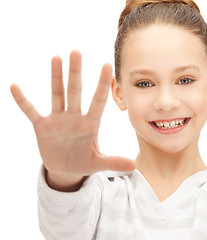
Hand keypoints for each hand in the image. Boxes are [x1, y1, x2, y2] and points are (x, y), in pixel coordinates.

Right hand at [10, 50, 134, 189]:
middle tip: (76, 51)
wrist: (66, 169)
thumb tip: (134, 166)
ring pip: (57, 94)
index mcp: (90, 124)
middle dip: (75, 73)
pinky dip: (23, 101)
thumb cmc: (84, 162)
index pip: (98, 100)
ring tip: (56, 58)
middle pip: (75, 91)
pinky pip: (31, 111)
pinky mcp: (42, 127)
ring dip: (55, 77)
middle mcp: (75, 117)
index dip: (102, 84)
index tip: (107, 65)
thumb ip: (114, 162)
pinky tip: (14, 86)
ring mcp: (58, 120)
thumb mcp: (98, 163)